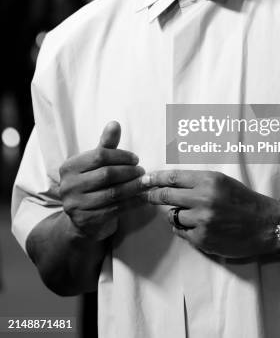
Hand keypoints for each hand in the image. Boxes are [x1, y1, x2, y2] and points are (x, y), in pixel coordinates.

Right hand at [59, 121, 145, 240]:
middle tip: (142, 171)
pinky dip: (133, 202)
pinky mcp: (86, 221)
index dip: (121, 156)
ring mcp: (75, 205)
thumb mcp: (96, 163)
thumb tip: (115, 124)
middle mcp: (68, 186)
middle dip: (129, 172)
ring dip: (134, 187)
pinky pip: (115, 209)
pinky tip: (143, 197)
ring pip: (113, 193)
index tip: (135, 159)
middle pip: (107, 174)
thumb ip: (106, 144)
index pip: (100, 155)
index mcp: (69, 167)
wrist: (83, 220)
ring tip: (146, 182)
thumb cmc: (93, 184)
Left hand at [141, 170, 279, 257]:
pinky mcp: (203, 239)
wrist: (265, 224)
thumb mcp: (222, 182)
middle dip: (153, 195)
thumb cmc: (244, 200)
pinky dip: (184, 229)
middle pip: (167, 196)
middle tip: (146, 195)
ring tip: (188, 213)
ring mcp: (202, 220)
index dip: (155, 178)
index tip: (144, 179)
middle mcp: (204, 199)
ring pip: (173, 215)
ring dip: (175, 214)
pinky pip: (181, 232)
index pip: (174, 177)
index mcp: (209, 180)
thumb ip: (197, 182)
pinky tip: (196, 226)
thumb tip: (170, 183)